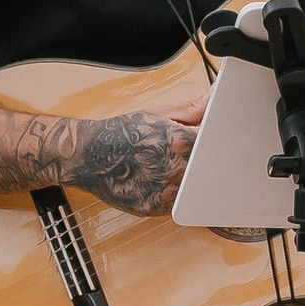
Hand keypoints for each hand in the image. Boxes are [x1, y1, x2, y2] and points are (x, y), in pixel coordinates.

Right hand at [66, 93, 203, 219]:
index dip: (215, 143)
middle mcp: (176, 168)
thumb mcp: (158, 115)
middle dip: (201, 163)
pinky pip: (176, 204)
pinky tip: (155, 181)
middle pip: (207, 170)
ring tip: (162, 168)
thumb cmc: (121, 133)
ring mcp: (166, 192)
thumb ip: (193, 110)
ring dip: (187, 181)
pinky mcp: (155, 209)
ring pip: (193, 189)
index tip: (212, 142)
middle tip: (177, 156)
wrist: (88, 155)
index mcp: (181, 141)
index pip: (216, 145)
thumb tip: (215, 96)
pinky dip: (172, 194)